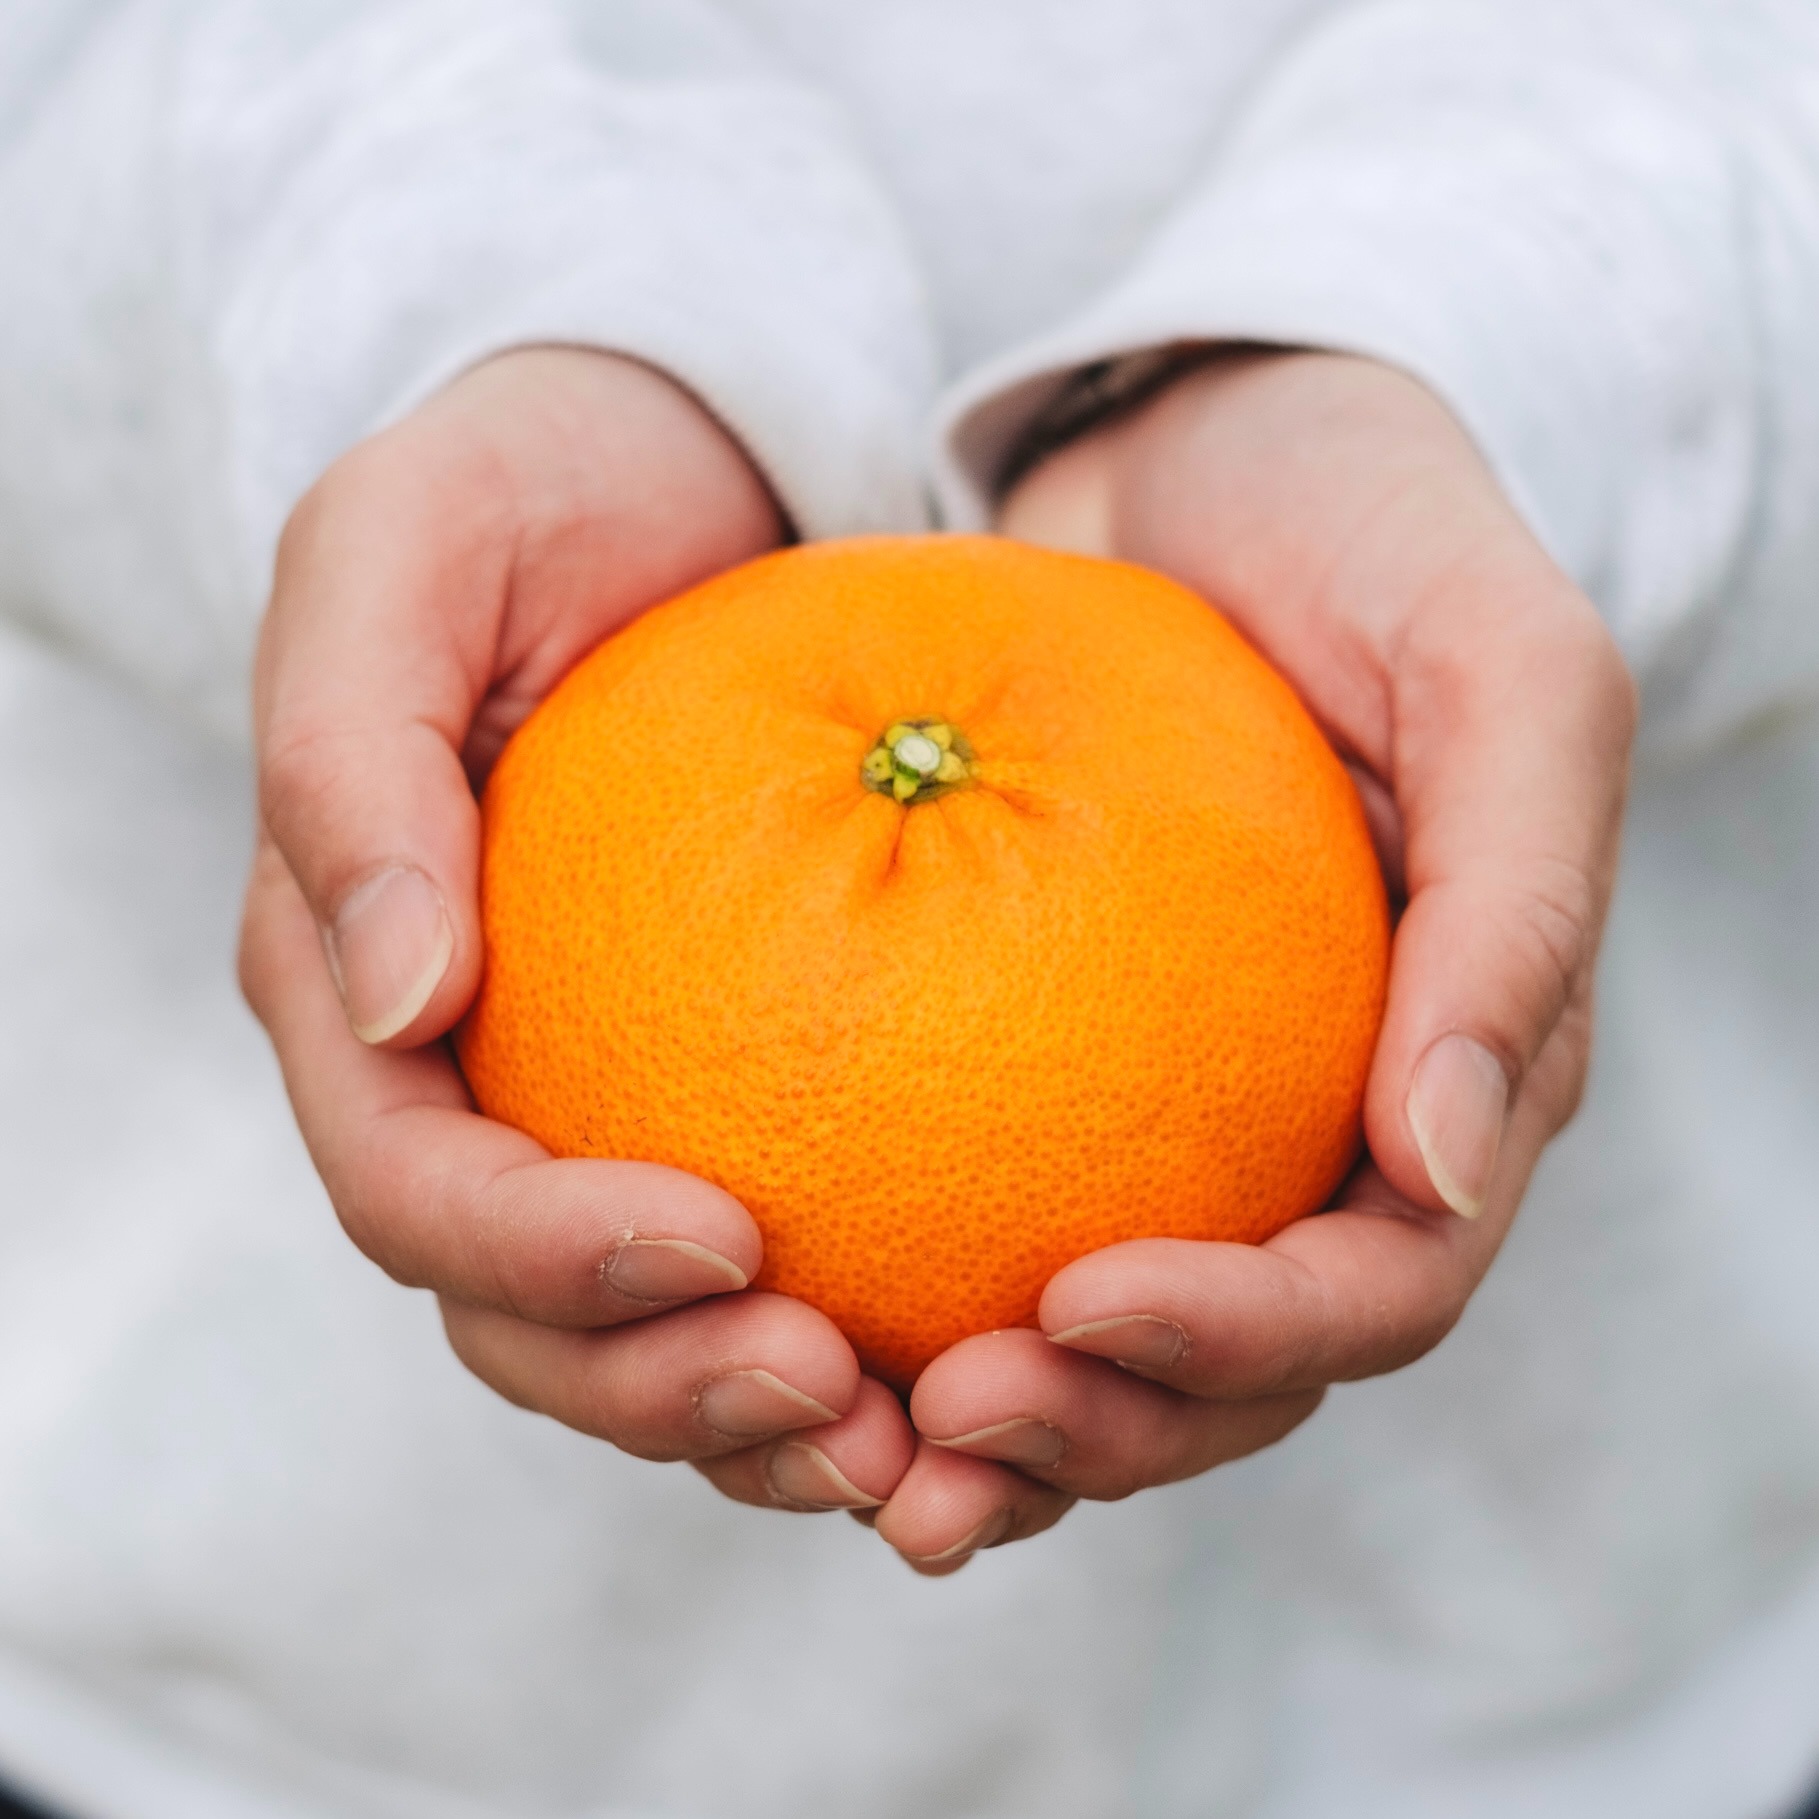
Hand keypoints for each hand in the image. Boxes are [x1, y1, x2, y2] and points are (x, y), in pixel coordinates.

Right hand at [240, 349, 916, 1515]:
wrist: (667, 455)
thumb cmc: (530, 484)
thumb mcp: (402, 554)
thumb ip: (353, 765)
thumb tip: (391, 1002)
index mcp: (356, 989)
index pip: (414, 1186)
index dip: (538, 1256)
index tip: (718, 1239)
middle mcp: (475, 1079)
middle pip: (527, 1318)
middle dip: (667, 1388)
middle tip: (843, 1398)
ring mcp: (607, 1093)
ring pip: (656, 1327)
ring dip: (772, 1409)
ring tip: (927, 1432)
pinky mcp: (744, 1075)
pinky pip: (798, 1235)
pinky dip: (876, 1320)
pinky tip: (996, 1337)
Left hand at [865, 351, 1635, 1571]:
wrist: (1209, 433)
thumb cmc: (1374, 531)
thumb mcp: (1500, 669)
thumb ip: (1514, 907)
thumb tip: (1440, 1165)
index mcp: (1448, 1072)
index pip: (1381, 1282)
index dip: (1246, 1338)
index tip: (1077, 1302)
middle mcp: (1308, 1123)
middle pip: (1222, 1370)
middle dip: (1091, 1430)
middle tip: (930, 1431)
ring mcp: (1168, 1099)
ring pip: (1087, 1340)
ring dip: (974, 1419)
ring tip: (832, 1430)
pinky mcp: (1027, 1050)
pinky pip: (956, 1201)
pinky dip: (879, 1283)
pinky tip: (759, 1297)